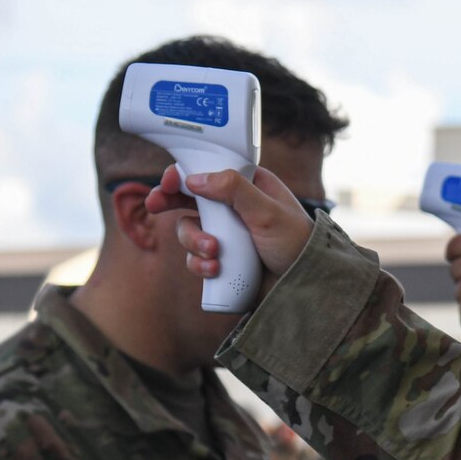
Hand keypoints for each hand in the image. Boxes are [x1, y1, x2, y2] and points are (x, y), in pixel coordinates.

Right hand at [145, 163, 315, 301]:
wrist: (304, 288)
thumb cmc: (297, 244)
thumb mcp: (268, 212)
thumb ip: (234, 190)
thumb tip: (195, 178)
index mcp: (247, 186)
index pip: (208, 171)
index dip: (183, 174)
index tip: (168, 181)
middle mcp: (233, 208)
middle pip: (189, 199)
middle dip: (171, 204)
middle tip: (156, 206)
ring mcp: (226, 235)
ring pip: (189, 231)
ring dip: (194, 242)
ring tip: (214, 254)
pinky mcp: (222, 261)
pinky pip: (196, 259)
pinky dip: (200, 264)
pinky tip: (215, 270)